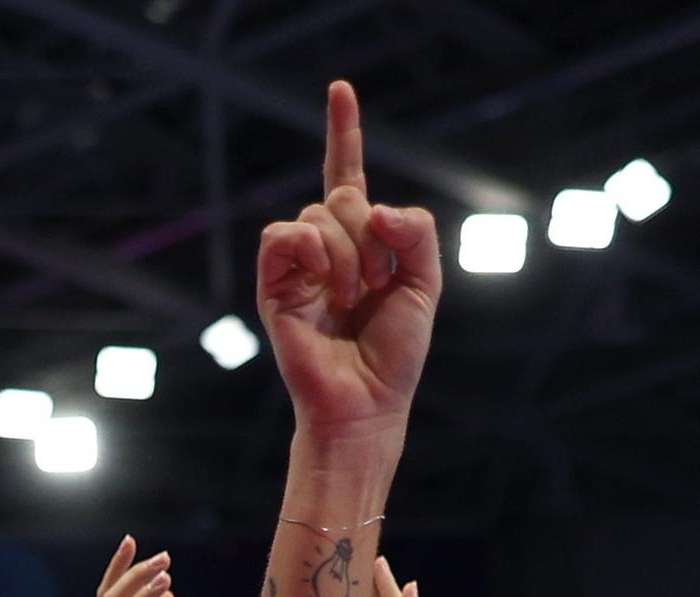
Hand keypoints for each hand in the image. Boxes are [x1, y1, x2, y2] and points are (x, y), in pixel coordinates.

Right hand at [257, 82, 440, 444]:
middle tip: (376, 284)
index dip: (345, 132)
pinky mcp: (273, 288)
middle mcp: (325, 250)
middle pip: (342, 196)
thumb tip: (373, 207)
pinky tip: (326, 282)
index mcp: (361, 243)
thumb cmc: (395, 354)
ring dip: (347, 254)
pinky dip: (310, 250)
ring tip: (353, 298)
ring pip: (317, 216)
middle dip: (369, 233)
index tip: (340, 89)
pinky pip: (282, 236)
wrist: (366, 405)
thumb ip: (415, 229)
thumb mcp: (426, 282)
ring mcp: (297, 268)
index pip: (348, 176)